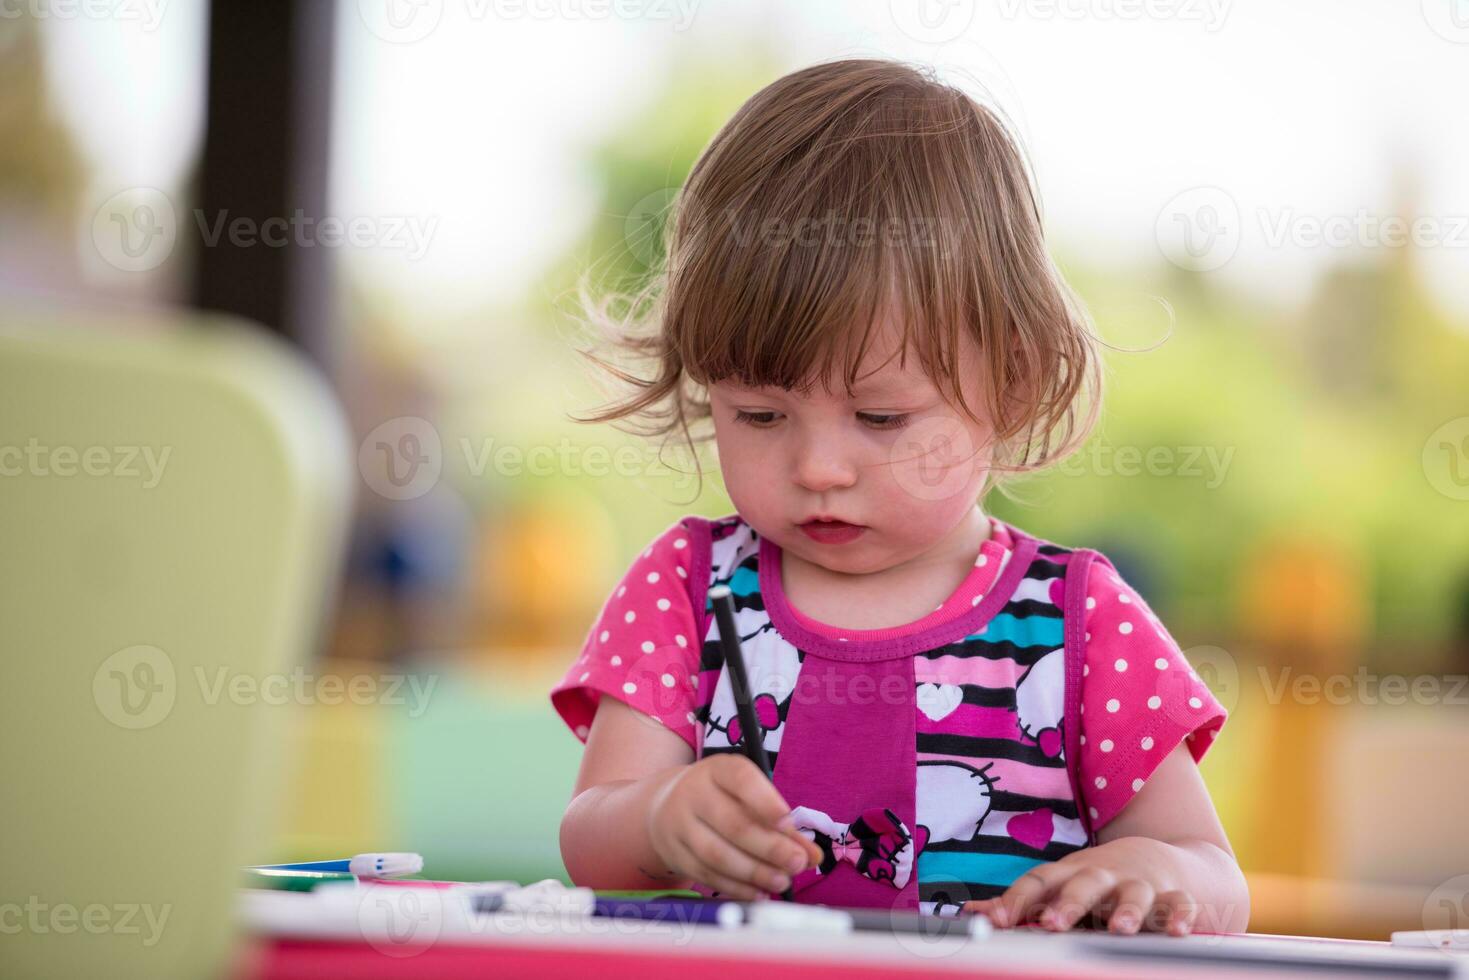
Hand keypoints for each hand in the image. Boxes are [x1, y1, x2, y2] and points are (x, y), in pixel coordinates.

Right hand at [645, 754, 823, 900]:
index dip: (765, 801)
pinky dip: (736, 888)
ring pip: (717, 854)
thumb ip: (782, 824)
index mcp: (717, 770)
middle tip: (798, 862)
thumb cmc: (721, 799)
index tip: (788, 822)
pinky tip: (759, 892)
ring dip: (754, 872)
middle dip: (770, 847)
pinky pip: (707, 875)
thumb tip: (812, 855)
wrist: (666, 807)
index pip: (741, 778)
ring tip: (782, 881)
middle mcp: (694, 793)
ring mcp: (679, 825)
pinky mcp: (675, 854)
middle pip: (732, 823)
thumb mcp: (748, 796)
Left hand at [962, 837, 1198, 934]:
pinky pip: (1179, 903)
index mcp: (1070, 873)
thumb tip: (971, 914)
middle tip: (1052, 924)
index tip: (997, 921)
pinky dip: (1180, 915)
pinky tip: (1179, 932)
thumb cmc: (1099, 880)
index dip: (1016, 899)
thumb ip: (1022, 903)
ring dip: (1127, 909)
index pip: (1038, 881)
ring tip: (1119, 929)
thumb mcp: (1061, 885)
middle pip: (1084, 884)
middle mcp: (1103, 875)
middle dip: (1068, 904)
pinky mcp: (1174, 893)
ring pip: (1133, 893)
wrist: (1161, 856)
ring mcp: (1139, 882)